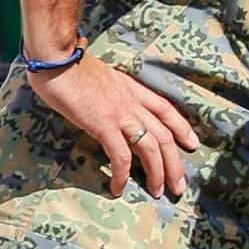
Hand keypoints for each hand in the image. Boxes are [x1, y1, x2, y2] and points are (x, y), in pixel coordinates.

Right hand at [28, 57, 199, 199]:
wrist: (55, 56)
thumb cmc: (67, 64)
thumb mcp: (99, 77)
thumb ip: (109, 92)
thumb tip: (105, 104)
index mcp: (131, 88)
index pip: (165, 109)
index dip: (182, 128)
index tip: (192, 144)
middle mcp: (131, 102)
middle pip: (164, 135)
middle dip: (175, 163)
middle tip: (179, 185)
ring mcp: (119, 113)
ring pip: (150, 147)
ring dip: (157, 173)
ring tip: (158, 192)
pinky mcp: (103, 124)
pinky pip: (120, 155)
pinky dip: (122, 174)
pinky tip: (118, 188)